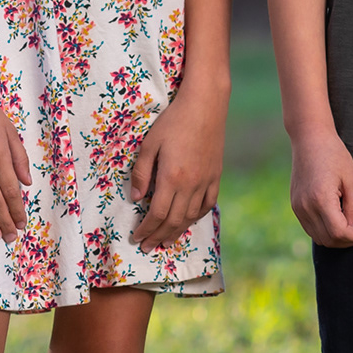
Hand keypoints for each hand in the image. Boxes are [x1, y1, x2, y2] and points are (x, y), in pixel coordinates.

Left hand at [128, 72, 227, 251]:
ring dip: (176, 231)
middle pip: (173, 221)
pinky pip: (207, 204)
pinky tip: (188, 220)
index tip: (136, 238)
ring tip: (166, 241)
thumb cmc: (173, 121)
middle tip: (147, 247)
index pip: (156, 214)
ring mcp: (206, 182)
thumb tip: (137, 199)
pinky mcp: (216, 176)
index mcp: (172, 178)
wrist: (205, 105)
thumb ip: (142, 174)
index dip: (146, 230)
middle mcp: (191, 185)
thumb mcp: (149, 144)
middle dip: (158, 237)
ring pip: (191, 216)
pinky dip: (197, 216)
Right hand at [286, 128, 352, 248]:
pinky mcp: (295, 205)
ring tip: (348, 221)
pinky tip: (336, 217)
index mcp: (321, 198)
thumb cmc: (334, 154)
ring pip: (319, 238)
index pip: (339, 233)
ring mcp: (298, 207)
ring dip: (336, 237)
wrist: (309, 138)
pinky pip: (311, 229)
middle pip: (329, 240)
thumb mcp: (352, 179)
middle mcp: (306, 206)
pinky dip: (325, 230)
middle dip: (347, 239)